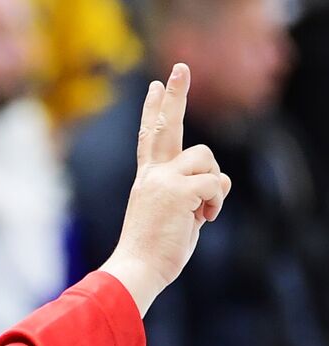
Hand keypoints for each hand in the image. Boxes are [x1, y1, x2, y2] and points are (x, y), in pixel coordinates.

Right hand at [100, 64, 231, 315]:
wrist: (135, 269)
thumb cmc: (152, 254)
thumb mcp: (170, 216)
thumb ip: (187, 195)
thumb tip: (213, 185)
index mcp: (147, 181)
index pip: (150, 138)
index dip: (154, 111)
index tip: (155, 86)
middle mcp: (152, 175)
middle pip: (167, 126)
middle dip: (174, 95)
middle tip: (179, 68)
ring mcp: (163, 181)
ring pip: (206, 157)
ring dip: (214, 182)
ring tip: (203, 211)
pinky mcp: (179, 191)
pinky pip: (217, 182)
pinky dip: (217, 202)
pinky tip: (203, 219)